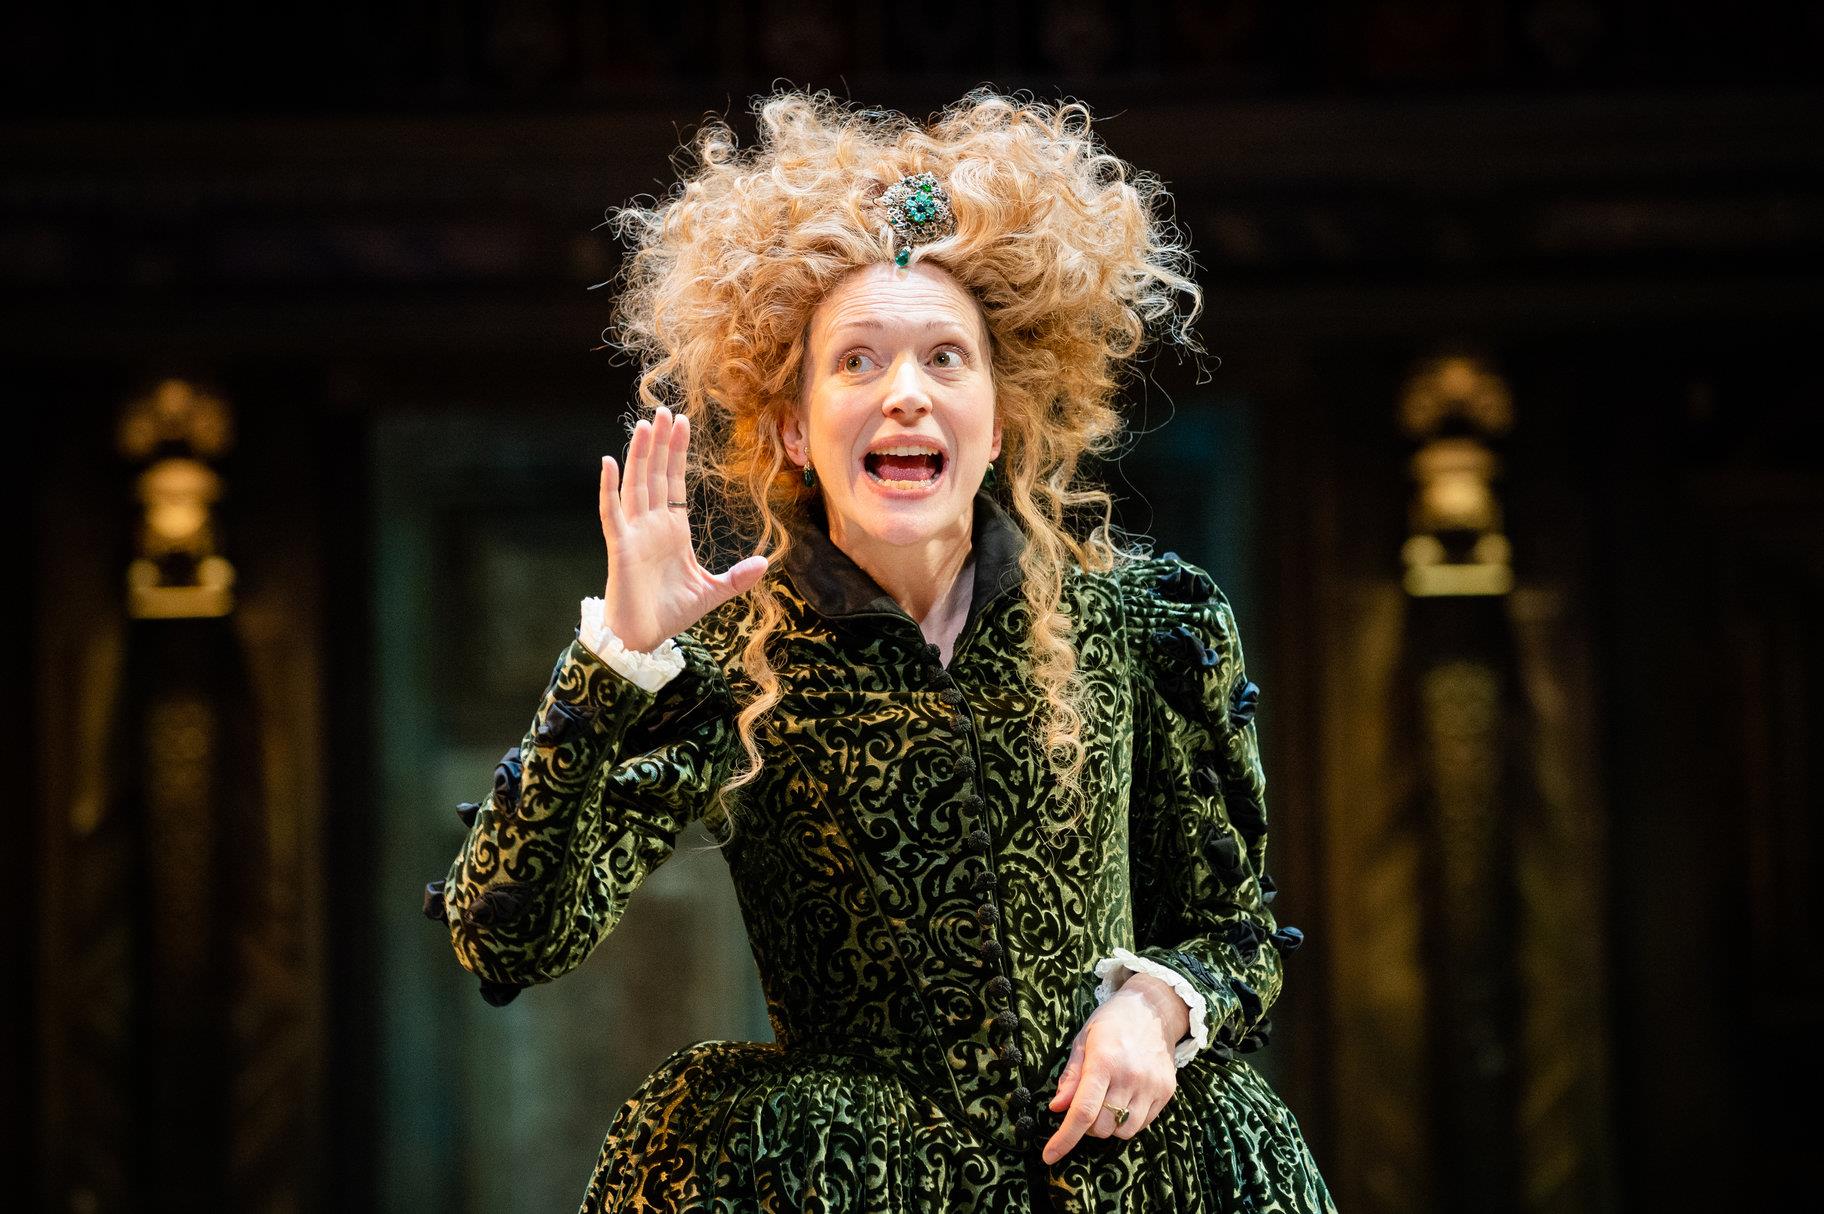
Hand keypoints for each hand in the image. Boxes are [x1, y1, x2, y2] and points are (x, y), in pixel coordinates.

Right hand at [599, 406, 767, 651]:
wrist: (645, 638)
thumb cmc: (671, 614)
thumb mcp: (712, 592)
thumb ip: (737, 577)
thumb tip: (765, 563)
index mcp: (672, 530)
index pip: (674, 482)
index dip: (677, 453)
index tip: (682, 424)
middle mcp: (651, 525)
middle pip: (654, 474)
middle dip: (659, 443)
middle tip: (663, 411)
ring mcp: (634, 533)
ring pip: (635, 485)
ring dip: (638, 455)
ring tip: (644, 425)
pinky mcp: (621, 546)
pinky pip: (612, 512)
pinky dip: (609, 487)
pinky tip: (608, 462)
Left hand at [1040, 976, 1183, 1164]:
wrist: (1152, 1009)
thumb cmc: (1110, 1024)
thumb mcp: (1083, 1041)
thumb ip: (1071, 1077)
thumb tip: (1056, 1108)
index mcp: (1104, 1061)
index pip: (1083, 1111)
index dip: (1064, 1138)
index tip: (1049, 1156)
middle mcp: (1130, 1076)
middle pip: (1101, 1126)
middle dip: (1087, 1125)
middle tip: (1085, 1105)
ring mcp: (1151, 1085)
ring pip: (1123, 1131)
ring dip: (1108, 1126)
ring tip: (1107, 1101)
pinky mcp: (1166, 1091)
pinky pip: (1142, 1124)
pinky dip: (1127, 1121)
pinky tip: (1124, 1099)